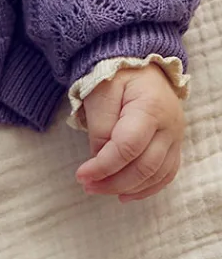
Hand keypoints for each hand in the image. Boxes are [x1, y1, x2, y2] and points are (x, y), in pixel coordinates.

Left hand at [75, 64, 184, 202]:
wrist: (141, 64)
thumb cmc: (117, 74)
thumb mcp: (101, 91)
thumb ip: (100, 125)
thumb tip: (99, 158)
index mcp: (150, 108)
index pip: (127, 147)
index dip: (103, 165)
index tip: (82, 175)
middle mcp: (169, 126)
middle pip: (144, 166)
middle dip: (113, 181)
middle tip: (87, 186)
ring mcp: (175, 137)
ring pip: (157, 175)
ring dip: (128, 188)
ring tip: (100, 190)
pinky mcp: (174, 145)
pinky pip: (166, 174)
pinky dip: (146, 188)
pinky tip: (126, 194)